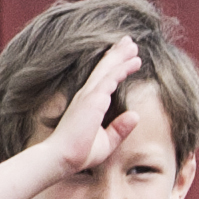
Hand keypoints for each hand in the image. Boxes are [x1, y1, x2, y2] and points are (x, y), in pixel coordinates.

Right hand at [44, 38, 144, 174]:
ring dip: (121, 56)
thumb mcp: (107, 141)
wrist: (62, 158)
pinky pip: (110, 79)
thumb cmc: (80, 152)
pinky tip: (133, 61)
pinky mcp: (93, 100)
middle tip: (129, 41)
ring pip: (108, 69)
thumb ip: (120, 128)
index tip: (127, 56)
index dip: (115, 65)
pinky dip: (121, 68)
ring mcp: (89, 96)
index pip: (104, 79)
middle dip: (117, 54)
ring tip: (133, 44)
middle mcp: (87, 96)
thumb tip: (136, 115)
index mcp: (89, 103)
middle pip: (105, 69)